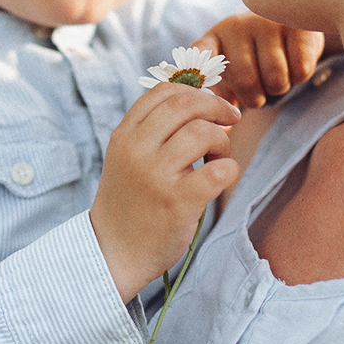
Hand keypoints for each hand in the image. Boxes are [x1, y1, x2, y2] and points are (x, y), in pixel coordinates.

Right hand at [90, 82, 240, 301]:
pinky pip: (218, 171)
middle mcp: (136, 150)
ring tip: (216, 159)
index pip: (163, 91)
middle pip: (186, 104)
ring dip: (221, 142)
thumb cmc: (130, 202)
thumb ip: (154, 131)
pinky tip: (222, 178)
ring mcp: (156, 175)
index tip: (212, 106)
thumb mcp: (128, 157)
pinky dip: (230, 169)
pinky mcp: (177, 202)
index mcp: (124, 135)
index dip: (196, 92)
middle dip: (217, 107)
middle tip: (230, 121)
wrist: (112, 252)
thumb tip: (206, 105)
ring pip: (203, 133)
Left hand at [193, 14, 325, 107]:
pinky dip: (299, 77)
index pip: (201, 57)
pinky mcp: (297, 27)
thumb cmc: (254, 58)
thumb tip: (223, 130)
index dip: (205, 80)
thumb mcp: (231, 72)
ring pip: (276, 78)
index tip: (214, 102)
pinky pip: (300, 70)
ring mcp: (267, 23)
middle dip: (254, 98)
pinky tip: (295, 67)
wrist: (290, 24)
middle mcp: (237, 26)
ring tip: (276, 78)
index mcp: (214, 38)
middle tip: (259, 93)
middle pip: (245, 80)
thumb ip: (221, 96)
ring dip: (278, 88)